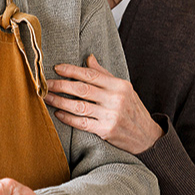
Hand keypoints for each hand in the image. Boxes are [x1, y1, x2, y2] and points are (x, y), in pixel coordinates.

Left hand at [45, 54, 162, 153]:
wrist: (148, 137)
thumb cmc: (132, 109)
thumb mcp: (124, 88)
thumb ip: (104, 74)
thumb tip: (88, 58)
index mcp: (119, 86)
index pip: (91, 75)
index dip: (72, 70)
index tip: (57, 68)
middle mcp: (115, 99)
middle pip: (82, 89)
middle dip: (61, 85)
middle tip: (46, 83)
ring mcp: (110, 116)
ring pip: (79, 106)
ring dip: (60, 101)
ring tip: (47, 97)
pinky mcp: (106, 131)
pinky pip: (82, 123)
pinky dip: (68, 118)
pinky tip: (58, 113)